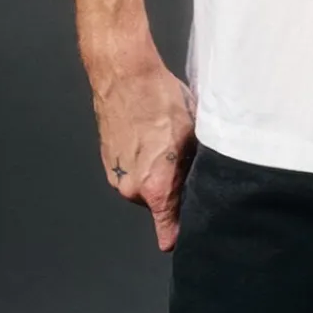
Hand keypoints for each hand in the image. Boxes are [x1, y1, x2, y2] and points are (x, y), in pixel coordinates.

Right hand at [88, 52, 197, 252]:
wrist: (125, 75)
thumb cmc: (160, 100)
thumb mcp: (193, 135)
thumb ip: (196, 169)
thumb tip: (204, 184)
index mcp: (156, 188)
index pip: (168, 231)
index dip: (182, 233)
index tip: (190, 237)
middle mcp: (132, 189)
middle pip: (160, 202)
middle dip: (174, 187)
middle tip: (184, 159)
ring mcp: (117, 176)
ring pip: (146, 185)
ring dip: (157, 172)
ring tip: (165, 142)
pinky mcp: (108, 163)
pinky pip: (132, 172)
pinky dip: (142, 161)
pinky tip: (151, 136)